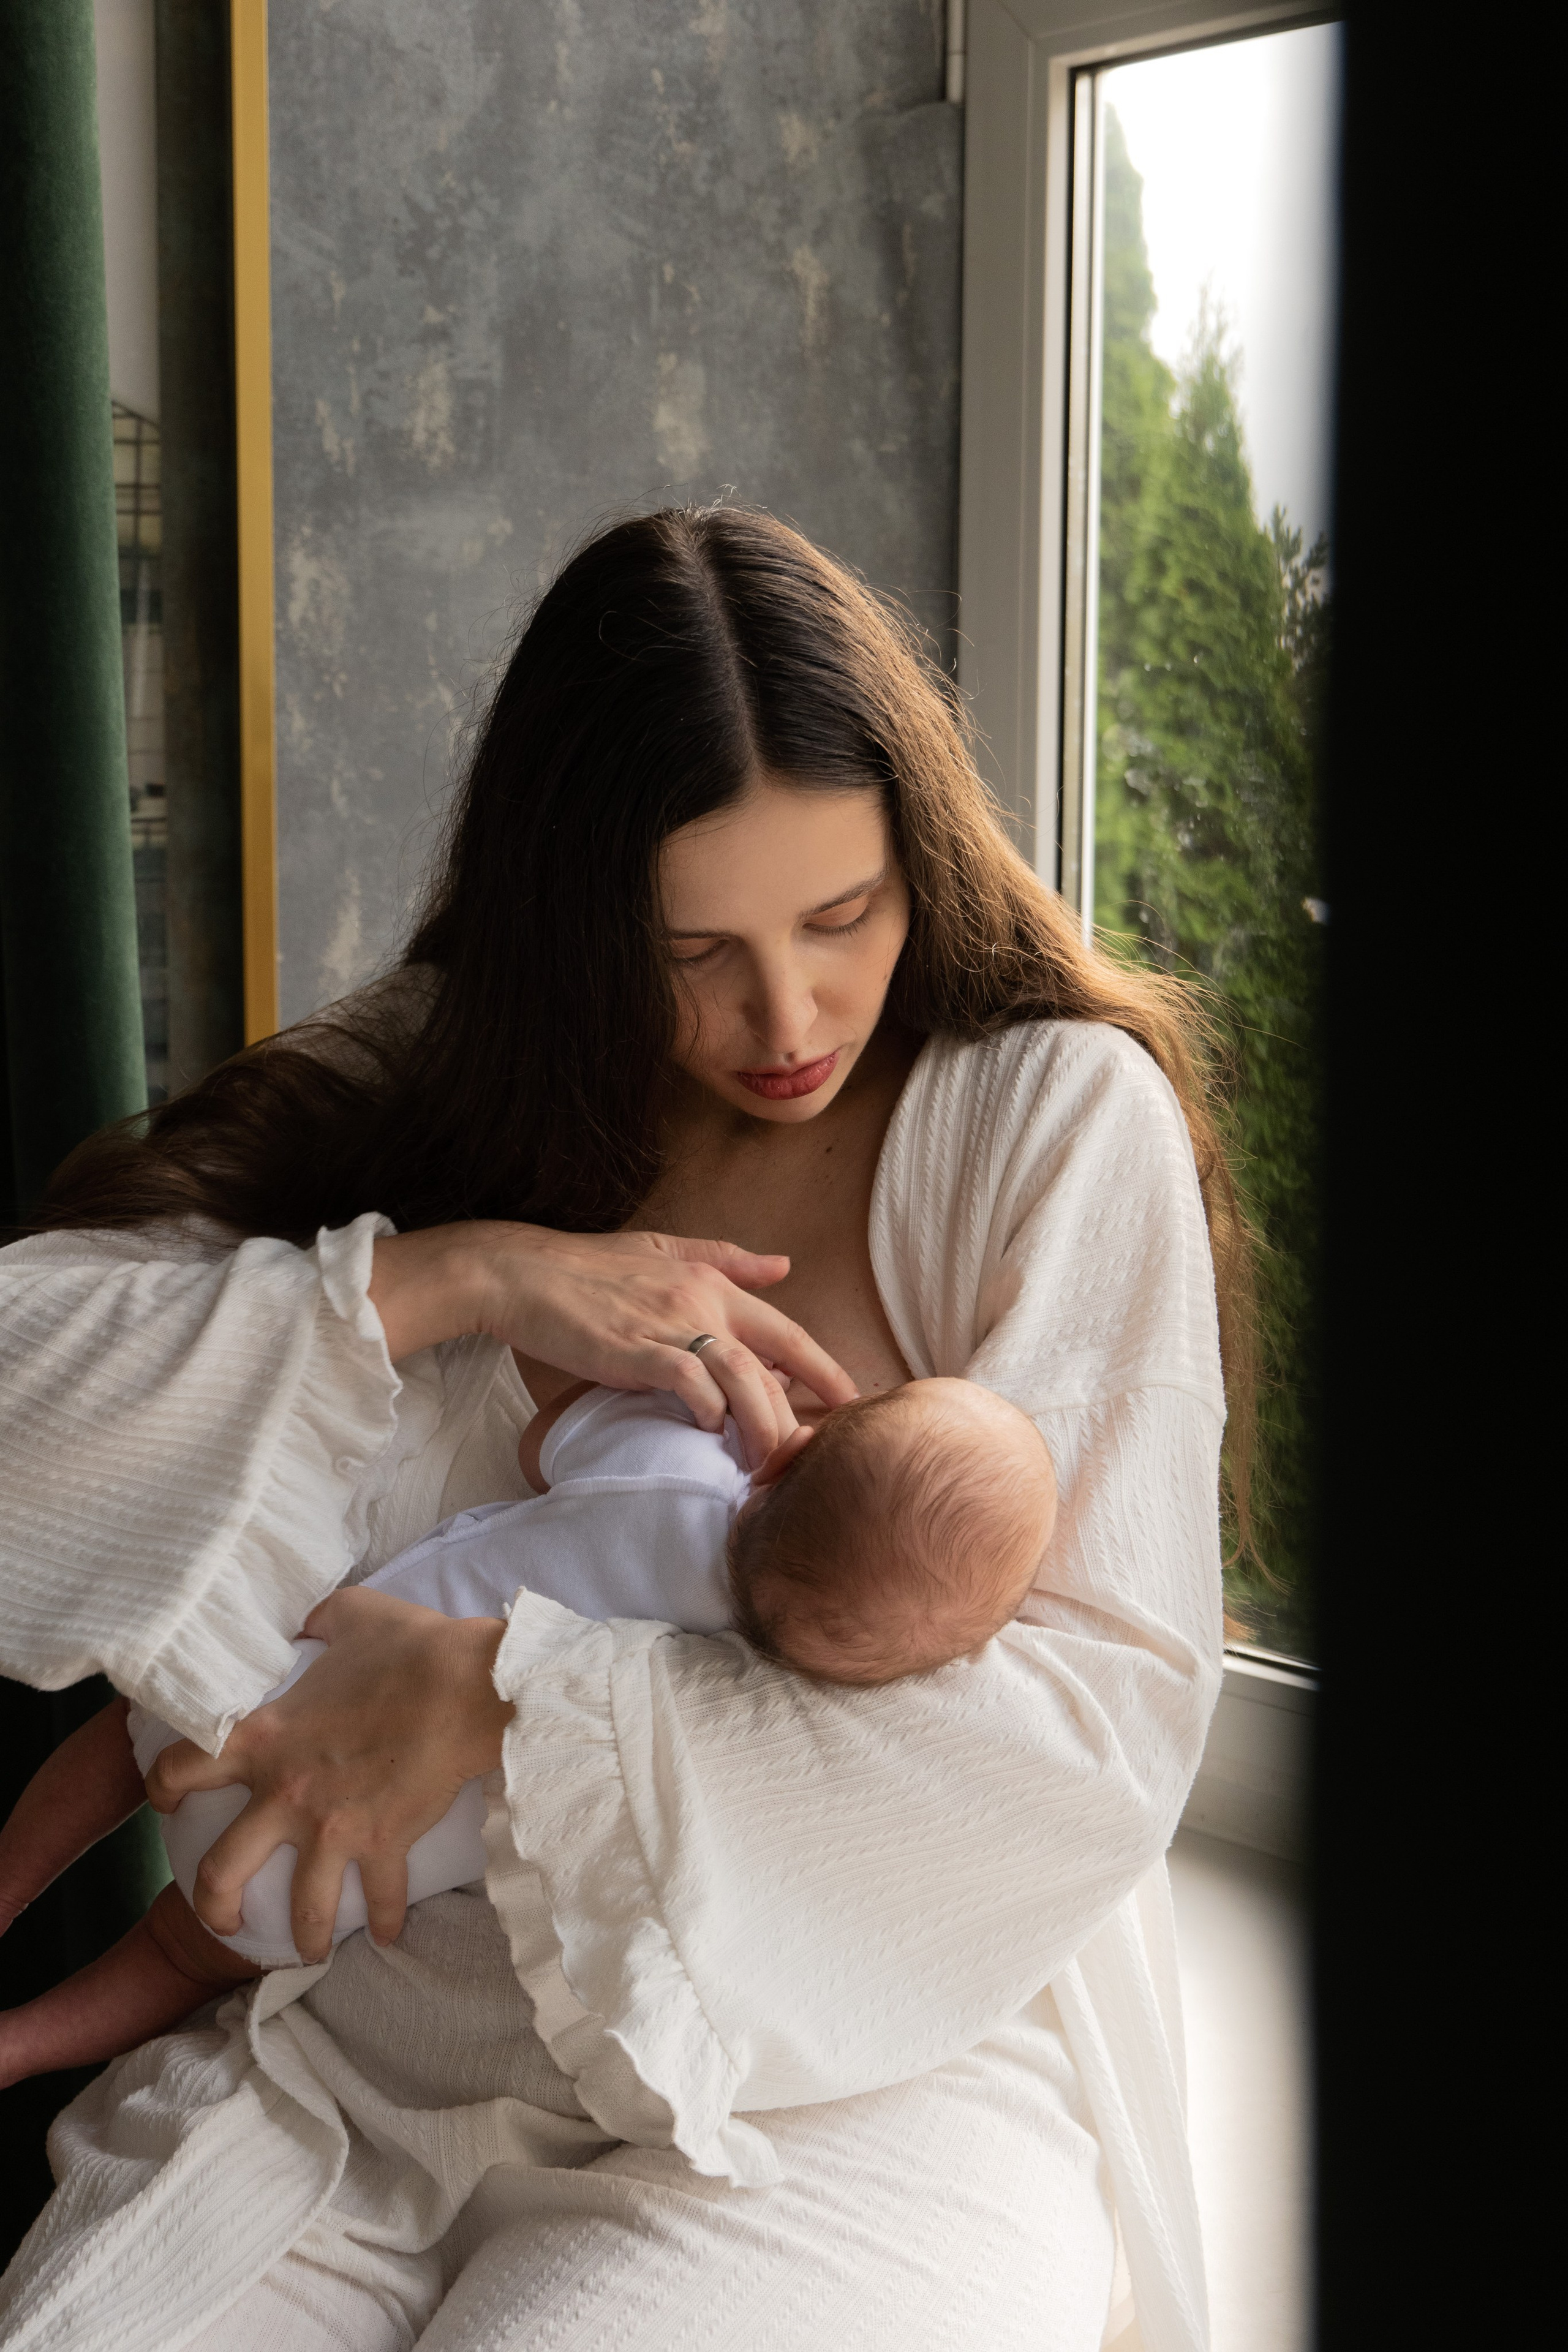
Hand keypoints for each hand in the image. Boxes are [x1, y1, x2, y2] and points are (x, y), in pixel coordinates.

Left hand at [146, 1586, 512, 1963]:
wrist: (467, 1687)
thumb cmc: (409, 1648)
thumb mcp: (349, 1615)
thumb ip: (317, 1621)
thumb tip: (309, 1620)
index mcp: (264, 1736)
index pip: (182, 1767)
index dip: (163, 1786)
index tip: (168, 1799)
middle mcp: (286, 1792)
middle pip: (219, 1870)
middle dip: (212, 1903)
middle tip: (221, 1915)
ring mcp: (333, 1827)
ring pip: (299, 1906)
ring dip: (303, 1937)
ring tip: (309, 1951)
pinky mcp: (383, 1844)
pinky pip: (381, 1898)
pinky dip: (388, 1920)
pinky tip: (391, 1934)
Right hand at [370, 1222, 855, 1468]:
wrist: (523, 1273)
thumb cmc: (589, 1266)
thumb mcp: (665, 1249)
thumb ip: (726, 1259)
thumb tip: (784, 1265)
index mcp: (711, 1282)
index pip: (785, 1331)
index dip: (823, 1368)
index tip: (851, 1401)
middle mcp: (699, 1300)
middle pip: (770, 1363)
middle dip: (797, 1413)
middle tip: (808, 1455)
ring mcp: (668, 1324)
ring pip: (739, 1375)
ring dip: (760, 1421)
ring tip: (767, 1459)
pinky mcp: (633, 1349)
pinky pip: (688, 1380)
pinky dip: (707, 1407)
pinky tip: (710, 1430)